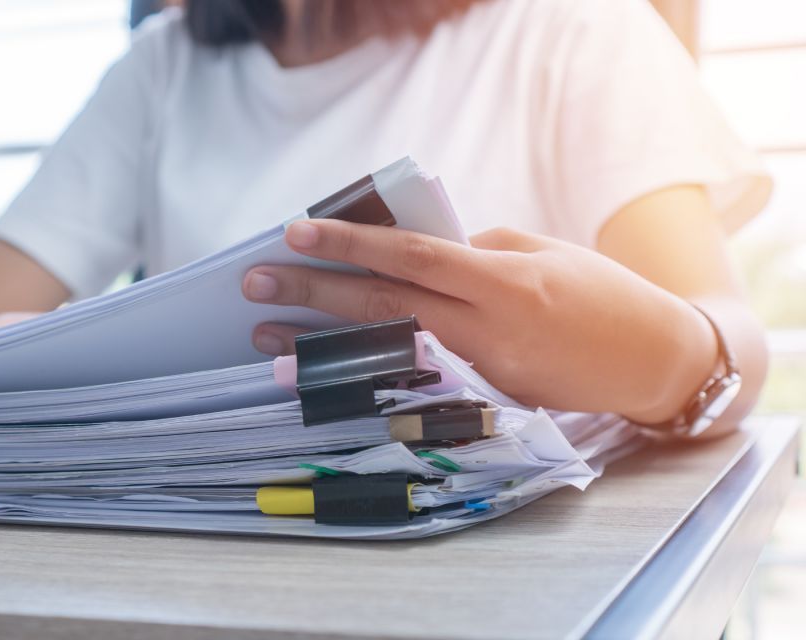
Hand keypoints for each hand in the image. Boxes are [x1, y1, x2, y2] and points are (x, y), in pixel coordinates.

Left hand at [242, 219, 716, 421]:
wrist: (654, 360)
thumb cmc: (603, 293)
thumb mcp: (543, 252)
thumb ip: (476, 252)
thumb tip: (416, 257)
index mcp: (503, 281)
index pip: (411, 256)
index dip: (351, 244)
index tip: (296, 233)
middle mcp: (486, 330)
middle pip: (385, 306)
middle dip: (315, 294)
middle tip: (255, 283)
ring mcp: (482, 370)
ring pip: (388, 348)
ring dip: (324, 341)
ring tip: (267, 332)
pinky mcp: (484, 396)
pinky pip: (415, 373)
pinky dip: (367, 363)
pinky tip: (326, 362)